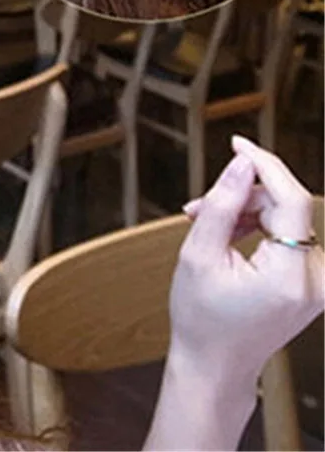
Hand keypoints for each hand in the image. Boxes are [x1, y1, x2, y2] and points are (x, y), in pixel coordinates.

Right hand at [171, 135, 323, 385]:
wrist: (214, 364)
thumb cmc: (201, 317)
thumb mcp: (198, 255)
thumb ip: (221, 204)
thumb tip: (240, 163)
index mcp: (289, 278)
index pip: (291, 201)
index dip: (265, 165)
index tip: (237, 144)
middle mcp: (316, 282)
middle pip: (284, 208)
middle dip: (240, 197)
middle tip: (196, 208)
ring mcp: (317, 285)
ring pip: (284, 219)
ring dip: (245, 212)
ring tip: (204, 223)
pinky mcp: (311, 284)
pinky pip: (287, 236)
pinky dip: (256, 228)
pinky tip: (227, 235)